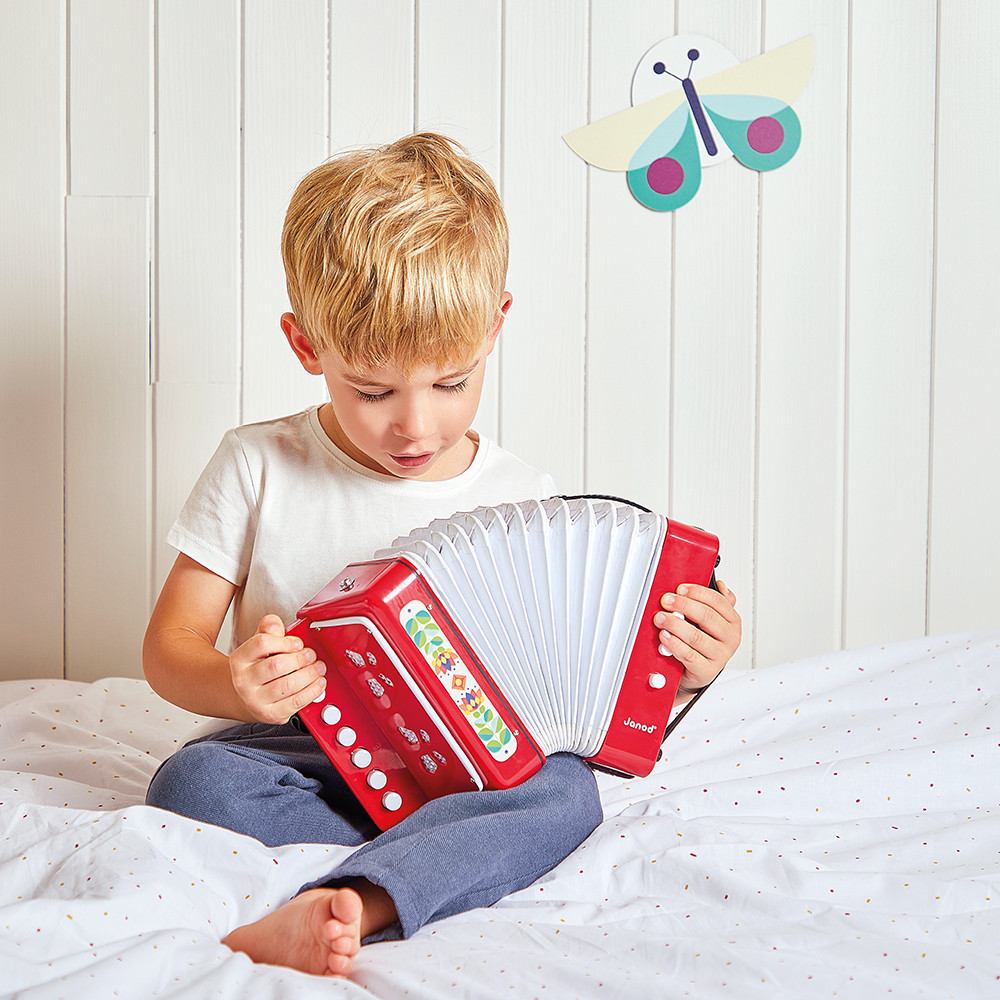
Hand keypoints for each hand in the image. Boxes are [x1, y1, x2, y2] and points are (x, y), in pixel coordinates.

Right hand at [229, 615, 326, 723]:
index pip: (262, 644)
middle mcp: (243, 681)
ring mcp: (255, 700)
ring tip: (318, 668)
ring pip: (287, 685)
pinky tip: (318, 684)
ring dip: (309, 675)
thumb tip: (275, 623)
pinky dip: (312, 691)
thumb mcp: (259, 646)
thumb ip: (268, 631)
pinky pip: (295, 702)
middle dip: (300, 659)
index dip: (286, 641)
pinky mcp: (270, 714)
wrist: (248, 697)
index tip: (298, 643)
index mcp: (240, 659)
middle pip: (276, 665)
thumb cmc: (258, 668)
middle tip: (312, 655)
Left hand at [653, 580, 740, 701]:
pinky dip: (674, 643)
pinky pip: (688, 654)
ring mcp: (719, 655)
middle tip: (666, 601)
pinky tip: (664, 636)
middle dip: (683, 605)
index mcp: (733, 622)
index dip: (697, 592)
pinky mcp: (706, 670)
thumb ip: (715, 603)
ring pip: (695, 636)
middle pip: (706, 616)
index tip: (680, 589)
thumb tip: (721, 585)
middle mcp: (730, 638)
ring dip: (674, 624)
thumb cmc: (704, 642)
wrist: (699, 671)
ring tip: (660, 618)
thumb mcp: (713, 621)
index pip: (718, 601)